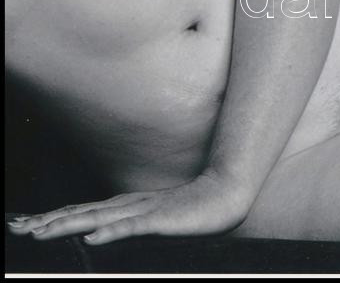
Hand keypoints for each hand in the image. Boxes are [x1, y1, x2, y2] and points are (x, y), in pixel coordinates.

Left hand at [6, 170, 252, 244]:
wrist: (226, 193)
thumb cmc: (194, 208)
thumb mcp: (156, 218)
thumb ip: (130, 224)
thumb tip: (98, 235)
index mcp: (127, 206)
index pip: (82, 211)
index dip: (52, 218)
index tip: (24, 224)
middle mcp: (129, 205)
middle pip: (82, 213)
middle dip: (47, 222)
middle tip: (16, 228)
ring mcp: (145, 211)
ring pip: (99, 218)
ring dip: (67, 225)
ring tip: (39, 232)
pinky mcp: (162, 219)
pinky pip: (133, 227)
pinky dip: (112, 232)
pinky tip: (93, 238)